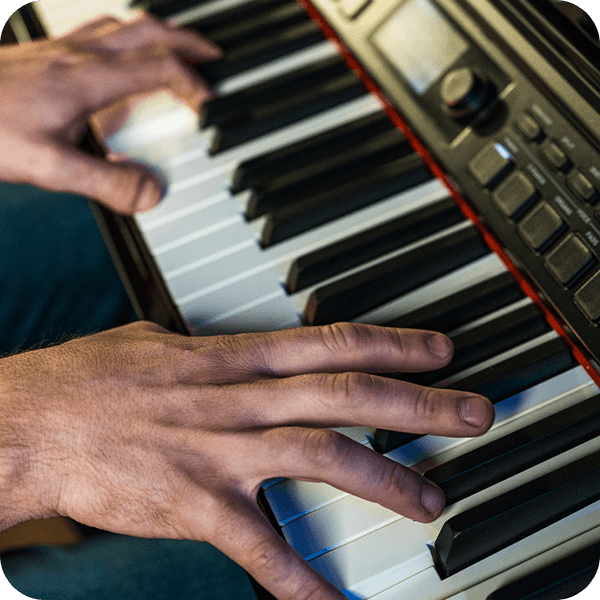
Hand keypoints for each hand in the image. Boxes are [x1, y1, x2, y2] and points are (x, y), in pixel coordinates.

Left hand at [0, 14, 220, 213]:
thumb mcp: (49, 168)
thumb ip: (107, 182)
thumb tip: (152, 194)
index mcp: (88, 79)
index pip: (158, 67)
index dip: (192, 82)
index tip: (209, 104)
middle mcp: (78, 55)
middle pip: (148, 31)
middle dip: (188, 41)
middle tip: (212, 55)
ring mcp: (61, 49)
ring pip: (124, 25)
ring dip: (161, 34)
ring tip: (180, 50)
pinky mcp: (47, 54)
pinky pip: (99, 32)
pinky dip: (128, 38)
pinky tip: (123, 55)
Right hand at [1, 321, 492, 599]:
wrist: (34, 420)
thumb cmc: (94, 377)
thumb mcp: (161, 342)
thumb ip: (214, 350)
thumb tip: (242, 349)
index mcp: (234, 359)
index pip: (332, 343)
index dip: (392, 344)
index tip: (440, 351)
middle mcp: (238, 400)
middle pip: (346, 396)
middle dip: (416, 405)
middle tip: (473, 414)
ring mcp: (218, 451)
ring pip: (320, 458)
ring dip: (383, 480)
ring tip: (432, 500)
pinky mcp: (192, 504)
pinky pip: (258, 545)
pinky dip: (300, 575)